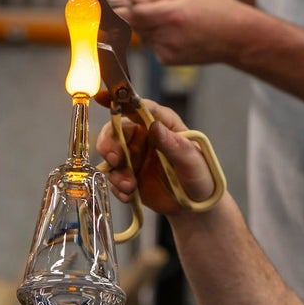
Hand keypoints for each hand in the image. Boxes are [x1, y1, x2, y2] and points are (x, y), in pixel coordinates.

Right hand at [97, 100, 218, 214]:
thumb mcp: (192, 160)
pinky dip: (117, 188)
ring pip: (111, 156)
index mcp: (163, 124)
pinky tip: (129, 195)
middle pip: (116, 131)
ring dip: (116, 172)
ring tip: (130, 186)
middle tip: (114, 158)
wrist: (198, 206)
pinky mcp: (129, 176)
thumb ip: (173, 144)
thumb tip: (154, 126)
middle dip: (109, 143)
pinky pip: (114, 178)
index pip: (140, 107)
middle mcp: (145, 137)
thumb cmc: (201, 176)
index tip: (102, 97)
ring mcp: (135, 157)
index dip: (121, 100)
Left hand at [115, 0, 255, 65]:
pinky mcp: (169, 60)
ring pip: (143, 34)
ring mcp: (167, 51)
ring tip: (175, 19)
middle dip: (136, 14)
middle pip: (135, 24)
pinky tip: (179, 33)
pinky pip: (153, 44)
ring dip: (149, 25)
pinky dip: (159, 37)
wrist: (238, 38)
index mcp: (171, 15)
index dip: (117, 8)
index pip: (132, 13)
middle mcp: (167, 36)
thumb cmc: (217, 9)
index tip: (105, 4)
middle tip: (152, 6)